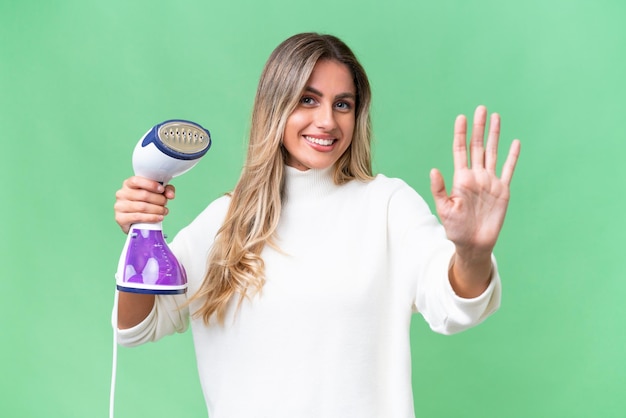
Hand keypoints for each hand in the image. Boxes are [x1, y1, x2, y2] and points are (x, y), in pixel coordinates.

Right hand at [114, 176, 175, 233]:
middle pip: (143, 195)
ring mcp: (119, 206)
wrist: (135, 221)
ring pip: (142, 207)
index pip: (137, 181)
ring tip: (164, 211)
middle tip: (165, 203)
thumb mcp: (156, 193)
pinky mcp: (120, 218)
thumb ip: (165, 190)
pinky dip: (151, 218)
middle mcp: (122, 194)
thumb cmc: (144, 203)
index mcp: (128, 184)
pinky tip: (158, 218)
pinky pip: (138, 217)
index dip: (151, 185)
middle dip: (159, 199)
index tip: (162, 190)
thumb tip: (171, 195)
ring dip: (157, 209)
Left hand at [430, 105, 519, 258]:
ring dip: (494, 136)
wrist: (474, 243)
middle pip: (478, 146)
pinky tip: (515, 143)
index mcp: (461, 179)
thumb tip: (433, 170)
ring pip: (493, 153)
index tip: (461, 117)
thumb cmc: (455, 229)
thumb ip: (440, 189)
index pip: (460, 150)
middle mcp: (476, 176)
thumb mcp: (444, 209)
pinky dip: (512, 157)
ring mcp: (490, 182)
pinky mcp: (502, 191)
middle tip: (480, 109)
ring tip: (496, 117)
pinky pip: (508, 170)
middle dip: (479, 128)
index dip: (461, 134)